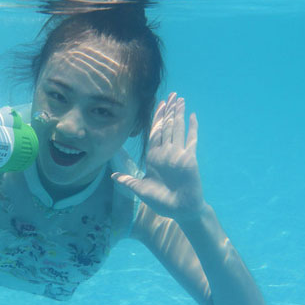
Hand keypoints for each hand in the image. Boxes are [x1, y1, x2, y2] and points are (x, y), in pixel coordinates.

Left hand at [111, 93, 205, 222]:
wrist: (179, 210)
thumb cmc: (160, 201)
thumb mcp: (140, 189)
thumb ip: (128, 181)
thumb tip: (112, 177)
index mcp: (154, 157)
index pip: (154, 132)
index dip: (156, 118)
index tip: (158, 104)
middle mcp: (166, 152)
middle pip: (166, 126)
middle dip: (168, 110)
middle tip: (171, 95)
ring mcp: (178, 153)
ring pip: (177, 128)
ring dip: (178, 114)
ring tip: (179, 99)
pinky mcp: (189, 158)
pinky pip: (191, 139)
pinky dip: (192, 127)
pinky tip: (192, 116)